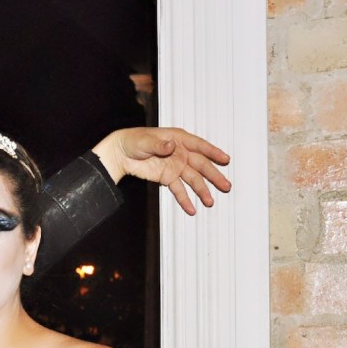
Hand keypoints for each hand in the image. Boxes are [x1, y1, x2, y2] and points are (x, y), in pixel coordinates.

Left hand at [93, 127, 230, 214]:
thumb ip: (159, 145)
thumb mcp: (145, 141)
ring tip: (210, 201)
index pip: (199, 146)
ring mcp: (176, 166)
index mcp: (178, 139)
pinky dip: (184, 199)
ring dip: (202, 190)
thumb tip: (171, 146)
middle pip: (201, 165)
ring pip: (193, 179)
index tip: (225, 159)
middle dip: (214, 175)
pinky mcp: (168, 178)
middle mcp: (181, 153)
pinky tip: (191, 208)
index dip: (213, 152)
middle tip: (225, 185)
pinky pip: (178, 189)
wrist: (120, 154)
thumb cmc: (133, 141)